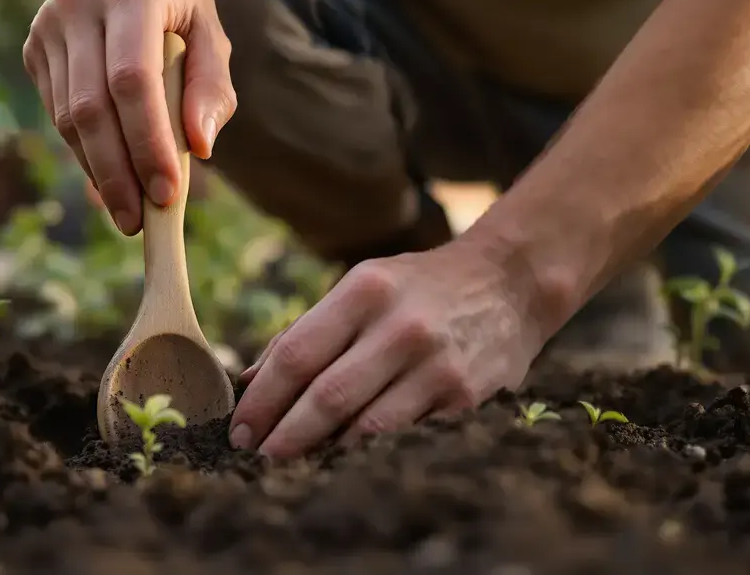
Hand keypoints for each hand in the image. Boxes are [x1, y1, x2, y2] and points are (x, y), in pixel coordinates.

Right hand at [23, 0, 236, 235]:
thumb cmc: (180, 8)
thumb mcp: (212, 36)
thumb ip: (212, 90)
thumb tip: (199, 149)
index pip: (131, 81)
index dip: (147, 142)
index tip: (168, 193)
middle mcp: (77, 3)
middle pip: (92, 108)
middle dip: (119, 173)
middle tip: (141, 220)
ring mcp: (47, 25)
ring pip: (68, 118)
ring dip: (99, 172)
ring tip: (129, 210)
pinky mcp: (33, 49)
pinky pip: (57, 116)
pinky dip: (85, 154)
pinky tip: (110, 177)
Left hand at [228, 241, 545, 457]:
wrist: (509, 283)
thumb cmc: (417, 288)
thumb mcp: (360, 286)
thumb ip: (305, 331)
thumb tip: (249, 383)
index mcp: (364, 291)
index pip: (297, 355)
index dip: (262, 400)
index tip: (240, 429)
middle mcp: (401, 327)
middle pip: (326, 396)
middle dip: (284, 436)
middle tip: (257, 459)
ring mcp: (437, 366)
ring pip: (366, 427)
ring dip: (323, 453)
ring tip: (293, 466)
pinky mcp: (466, 399)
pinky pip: (405, 438)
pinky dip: (369, 455)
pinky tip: (344, 462)